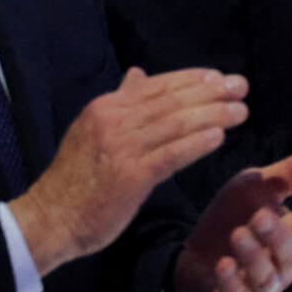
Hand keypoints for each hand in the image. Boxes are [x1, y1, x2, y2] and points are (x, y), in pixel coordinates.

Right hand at [10, 66, 248, 277]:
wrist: (50, 218)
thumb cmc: (75, 178)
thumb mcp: (92, 129)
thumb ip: (120, 102)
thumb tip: (138, 73)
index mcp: (106, 106)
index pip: (157, 85)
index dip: (192, 79)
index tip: (220, 76)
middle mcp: (114, 120)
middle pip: (171, 100)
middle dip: (211, 92)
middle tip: (241, 86)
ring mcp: (121, 147)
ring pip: (176, 124)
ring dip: (213, 115)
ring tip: (240, 111)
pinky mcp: (130, 176)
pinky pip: (170, 155)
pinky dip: (196, 143)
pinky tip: (219, 137)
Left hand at [172, 148, 291, 291]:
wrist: (192, 252)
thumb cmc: (234, 218)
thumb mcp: (258, 187)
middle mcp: (282, 266)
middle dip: (278, 237)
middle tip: (259, 217)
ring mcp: (259, 288)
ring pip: (266, 278)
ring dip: (254, 257)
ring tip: (238, 235)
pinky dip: (231, 283)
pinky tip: (223, 265)